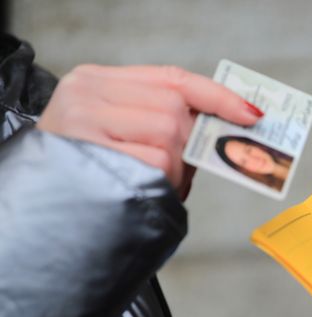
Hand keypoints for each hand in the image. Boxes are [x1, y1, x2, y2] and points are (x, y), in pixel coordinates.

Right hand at [37, 64, 263, 199]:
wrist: (33, 218)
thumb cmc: (89, 179)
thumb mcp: (120, 138)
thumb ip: (164, 125)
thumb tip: (226, 132)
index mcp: (97, 81)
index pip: (172, 78)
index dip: (217, 96)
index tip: (252, 115)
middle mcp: (87, 92)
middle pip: (175, 109)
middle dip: (187, 145)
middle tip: (173, 172)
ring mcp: (84, 118)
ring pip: (168, 134)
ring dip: (173, 169)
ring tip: (148, 184)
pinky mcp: (89, 150)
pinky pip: (155, 162)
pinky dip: (161, 182)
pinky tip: (139, 190)